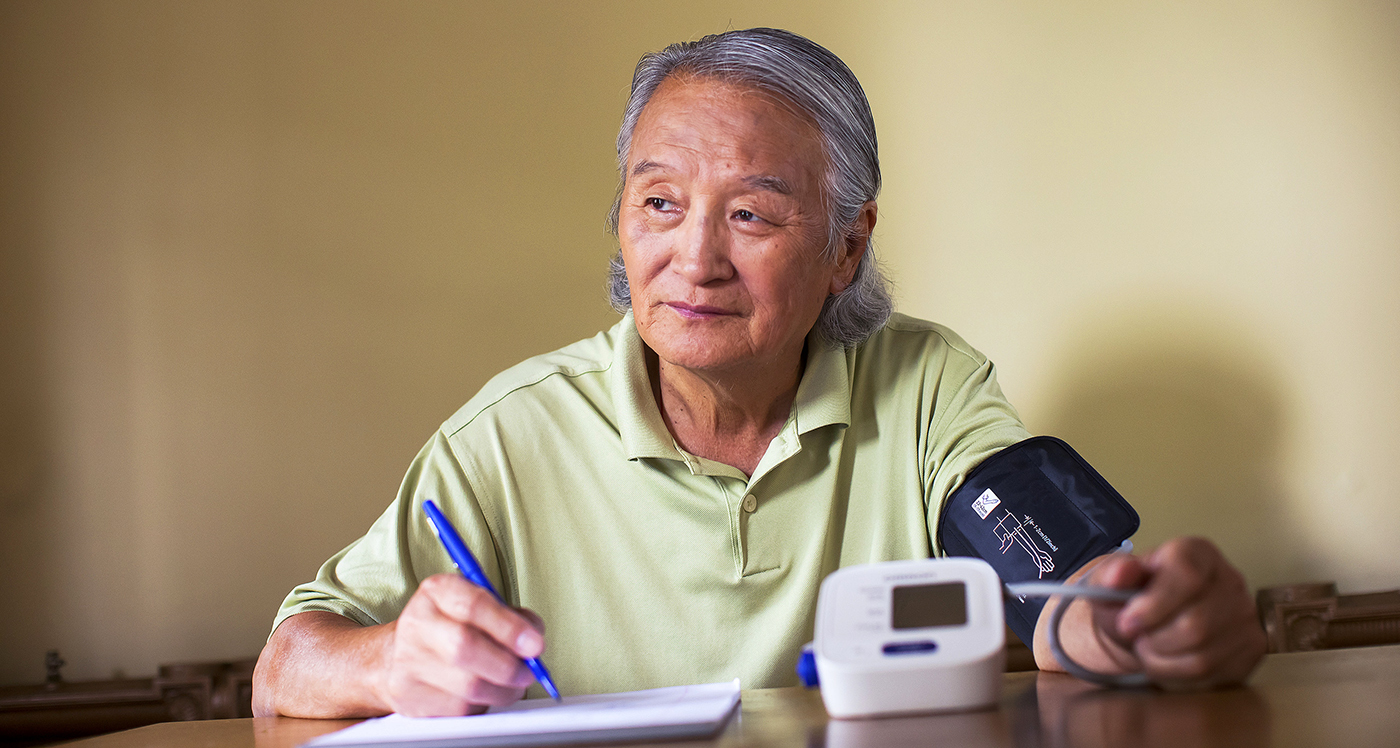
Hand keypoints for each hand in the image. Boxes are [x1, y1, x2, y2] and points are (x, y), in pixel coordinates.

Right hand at [382, 573, 546, 715]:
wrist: (398, 655)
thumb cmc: (450, 627)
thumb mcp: (479, 606)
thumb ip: (511, 617)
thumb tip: (533, 638)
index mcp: (437, 591)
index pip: (473, 606)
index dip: (509, 627)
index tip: (535, 644)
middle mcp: (418, 623)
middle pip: (465, 647)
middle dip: (508, 665)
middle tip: (528, 671)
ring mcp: (408, 662)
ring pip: (467, 685)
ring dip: (502, 690)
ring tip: (513, 684)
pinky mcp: (409, 697)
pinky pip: (459, 709)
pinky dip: (483, 704)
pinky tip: (485, 693)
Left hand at [1081, 537, 1265, 688]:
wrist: (1145, 626)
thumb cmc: (1129, 599)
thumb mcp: (1109, 582)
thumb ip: (1112, 573)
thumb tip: (1121, 572)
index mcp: (1197, 552)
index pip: (1187, 576)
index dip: (1154, 605)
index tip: (1127, 622)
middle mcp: (1230, 580)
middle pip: (1196, 624)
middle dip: (1154, 639)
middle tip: (1136, 636)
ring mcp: (1246, 616)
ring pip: (1203, 657)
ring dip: (1162, 660)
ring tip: (1148, 647)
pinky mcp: (1250, 650)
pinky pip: (1212, 677)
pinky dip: (1177, 677)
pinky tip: (1166, 662)